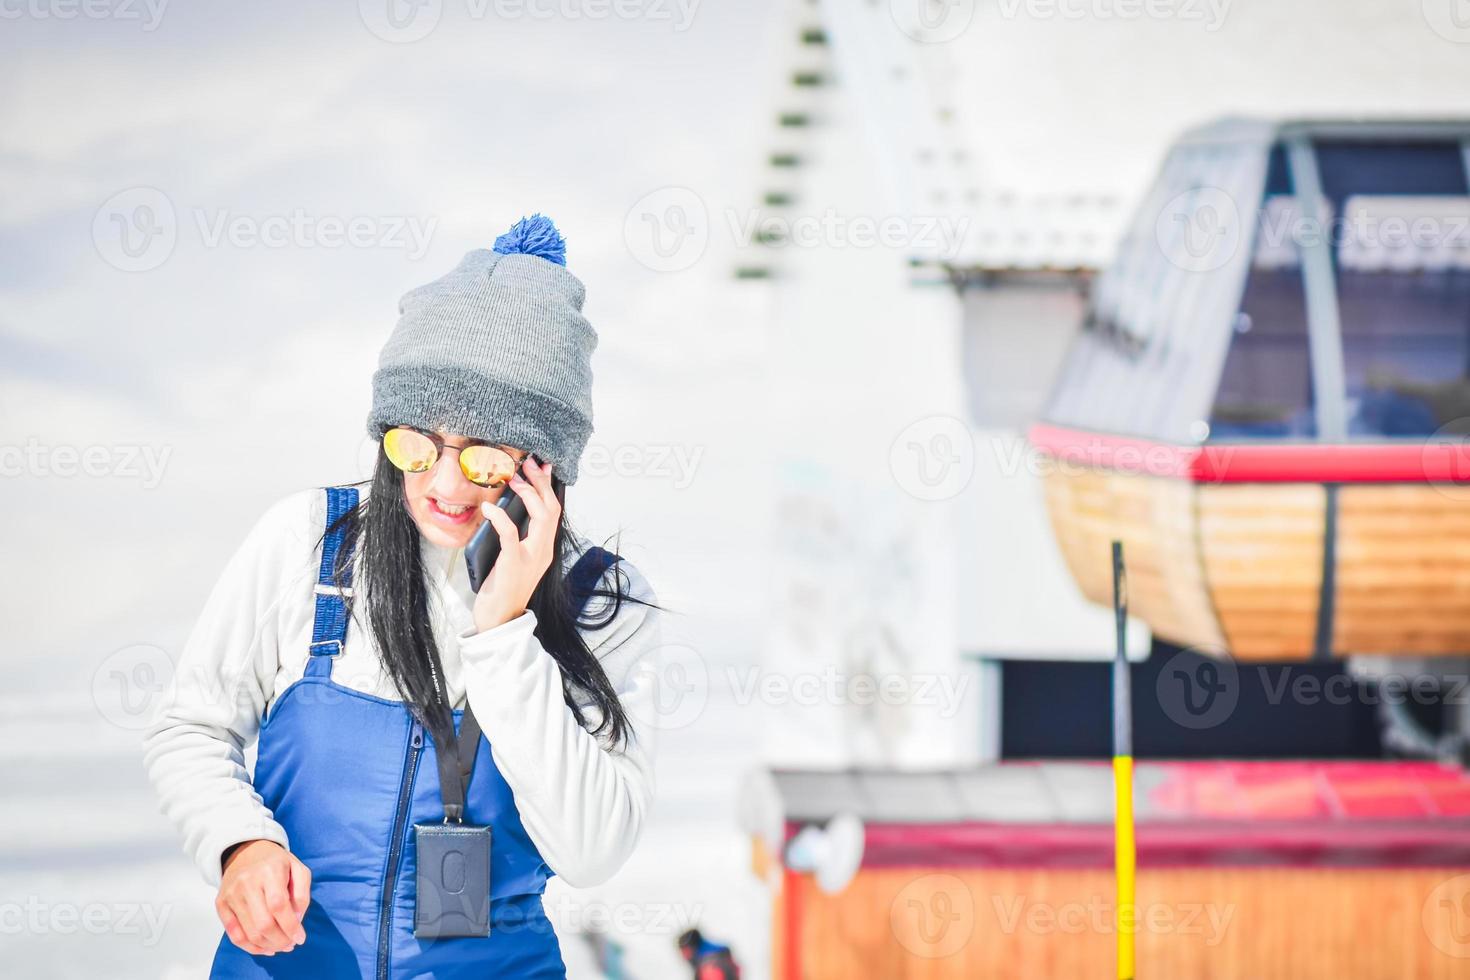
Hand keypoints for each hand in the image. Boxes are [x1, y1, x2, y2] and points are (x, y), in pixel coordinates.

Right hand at [216, 839, 309, 954]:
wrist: (245, 851)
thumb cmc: (275, 863)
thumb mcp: (297, 868)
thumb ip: (302, 893)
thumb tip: (297, 919)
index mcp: (269, 871)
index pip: (279, 906)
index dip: (291, 926)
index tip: (300, 938)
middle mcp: (247, 883)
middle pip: (263, 923)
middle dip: (280, 940)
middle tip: (291, 945)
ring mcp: (231, 894)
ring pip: (249, 933)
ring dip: (267, 946)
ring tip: (280, 946)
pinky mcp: (221, 904)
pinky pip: (234, 934)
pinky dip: (250, 947)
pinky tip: (264, 948)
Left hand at [472, 457, 559, 632]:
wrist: (500, 621)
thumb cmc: (503, 589)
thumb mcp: (514, 560)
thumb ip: (516, 539)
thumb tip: (504, 512)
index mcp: (544, 549)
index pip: (553, 511)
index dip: (548, 487)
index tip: (540, 468)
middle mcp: (544, 551)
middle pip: (551, 509)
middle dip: (541, 483)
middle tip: (530, 464)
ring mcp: (532, 558)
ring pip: (541, 517)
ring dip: (528, 494)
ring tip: (514, 479)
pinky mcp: (514, 565)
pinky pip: (511, 535)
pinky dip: (500, 519)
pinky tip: (489, 508)